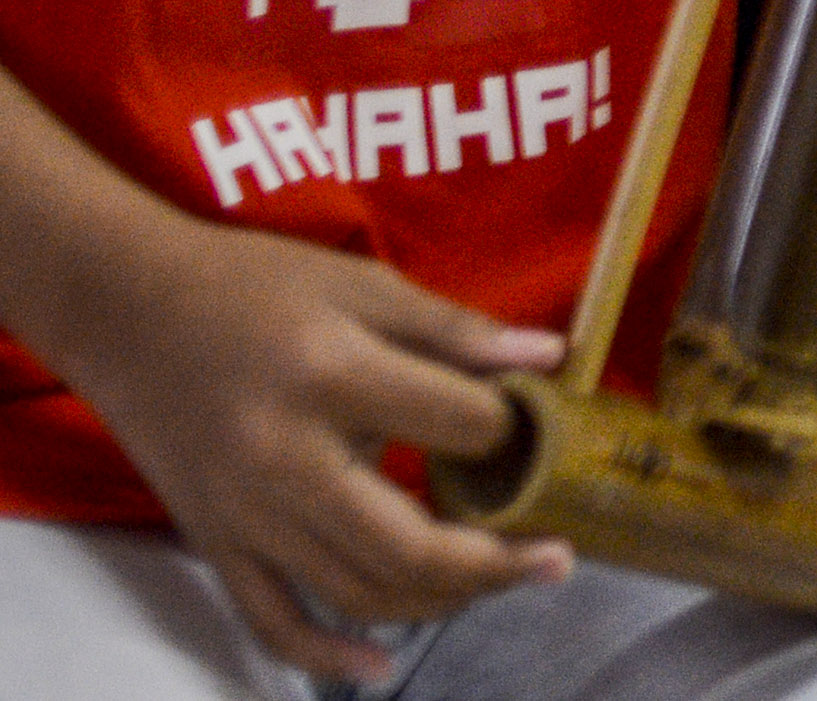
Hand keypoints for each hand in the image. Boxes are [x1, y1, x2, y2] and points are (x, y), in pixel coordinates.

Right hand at [57, 219, 567, 678]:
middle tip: (558, 556)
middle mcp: (284, 462)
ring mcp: (244, 517)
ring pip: (356, 593)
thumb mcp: (362, 285)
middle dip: (497, 562)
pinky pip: (273, 622)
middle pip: (408, 547)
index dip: (513, 430)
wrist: (126, 309)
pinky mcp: (214, 545)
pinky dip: (328, 657)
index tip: (540, 428)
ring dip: (441, 602)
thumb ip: (456, 330)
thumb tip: (550, 359)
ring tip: (502, 581)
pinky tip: (383, 667)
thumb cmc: (253, 288)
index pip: (454, 425)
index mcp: (329, 379)